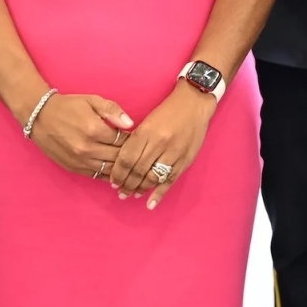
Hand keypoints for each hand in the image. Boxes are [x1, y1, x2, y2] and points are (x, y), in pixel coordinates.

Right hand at [27, 92, 133, 178]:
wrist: (40, 117)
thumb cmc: (69, 106)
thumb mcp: (92, 100)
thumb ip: (113, 110)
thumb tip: (130, 124)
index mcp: (95, 130)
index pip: (124, 141)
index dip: (134, 140)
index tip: (138, 138)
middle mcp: (88, 149)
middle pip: (119, 157)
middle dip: (130, 155)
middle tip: (137, 152)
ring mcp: (80, 161)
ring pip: (110, 170)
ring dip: (122, 168)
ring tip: (130, 163)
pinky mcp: (74, 168)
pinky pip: (98, 176)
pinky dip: (109, 175)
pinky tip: (117, 172)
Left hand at [110, 84, 215, 208]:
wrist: (194, 103)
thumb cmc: (168, 111)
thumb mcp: (147, 120)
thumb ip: (136, 140)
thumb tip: (124, 162)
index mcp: (146, 131)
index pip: (126, 158)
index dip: (117, 173)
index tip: (112, 181)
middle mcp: (159, 143)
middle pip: (138, 170)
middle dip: (126, 184)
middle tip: (120, 192)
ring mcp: (173, 153)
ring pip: (152, 177)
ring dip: (140, 189)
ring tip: (132, 194)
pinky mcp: (185, 160)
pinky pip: (169, 180)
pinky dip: (159, 194)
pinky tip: (150, 204)